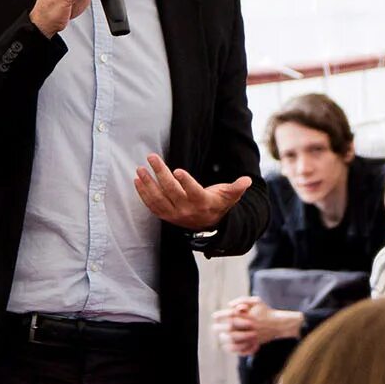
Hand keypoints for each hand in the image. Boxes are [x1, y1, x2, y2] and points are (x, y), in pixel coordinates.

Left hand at [134, 154, 252, 230]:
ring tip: (140, 169)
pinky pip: (152, 205)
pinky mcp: (166, 215)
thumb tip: (247, 180)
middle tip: (152, 157)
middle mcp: (187, 210)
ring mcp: (175, 214)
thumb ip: (237, 188)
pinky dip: (143, 194)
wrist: (208, 226)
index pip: (193, 192)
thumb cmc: (218, 204)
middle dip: (160, 173)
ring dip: (147, 183)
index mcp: (203, 203)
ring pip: (158, 199)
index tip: (177, 171)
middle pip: (171, 191)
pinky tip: (137, 181)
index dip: (185, 182)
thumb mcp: (229, 196)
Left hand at [212, 298, 303, 355]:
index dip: (220, 315)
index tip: (215, 316)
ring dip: (225, 338)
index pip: (231, 315)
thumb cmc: (266, 311)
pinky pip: (241, 349)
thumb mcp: (257, 301)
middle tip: (214, 327)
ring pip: (234, 340)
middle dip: (220, 327)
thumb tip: (229, 305)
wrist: (279, 324)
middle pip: (230, 328)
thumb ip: (242, 300)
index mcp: (249, 315)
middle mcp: (249, 326)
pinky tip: (227, 346)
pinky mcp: (254, 343)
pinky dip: (233, 349)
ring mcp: (252, 335)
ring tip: (221, 336)